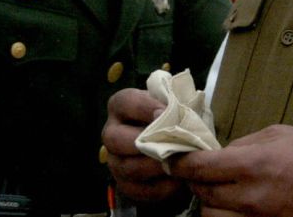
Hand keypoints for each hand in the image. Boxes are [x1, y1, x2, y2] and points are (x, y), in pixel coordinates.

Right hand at [103, 89, 185, 204]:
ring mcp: (115, 161)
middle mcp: (111, 133)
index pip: (125, 102)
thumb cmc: (176, 120)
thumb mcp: (174, 106)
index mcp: (121, 106)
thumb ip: (175, 106)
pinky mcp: (125, 185)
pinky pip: (139, 190)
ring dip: (157, 167)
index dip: (145, 107)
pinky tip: (179, 180)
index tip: (166, 112)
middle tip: (172, 144)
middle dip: (146, 142)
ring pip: (128, 167)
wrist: (177, 148)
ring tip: (180, 163)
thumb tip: (181, 113)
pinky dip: (161, 187)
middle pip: (116, 139)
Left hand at [169, 125, 292, 216]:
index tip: (172, 156)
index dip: (179, 162)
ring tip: (217, 184)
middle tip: (194, 167)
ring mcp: (258, 216)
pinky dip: (227, 211)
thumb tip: (219, 152)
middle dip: (193, 179)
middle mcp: (250, 196)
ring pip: (213, 213)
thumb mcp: (277, 134)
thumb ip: (243, 144)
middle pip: (201, 192)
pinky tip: (234, 198)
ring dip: (209, 198)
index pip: (199, 167)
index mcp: (251, 165)